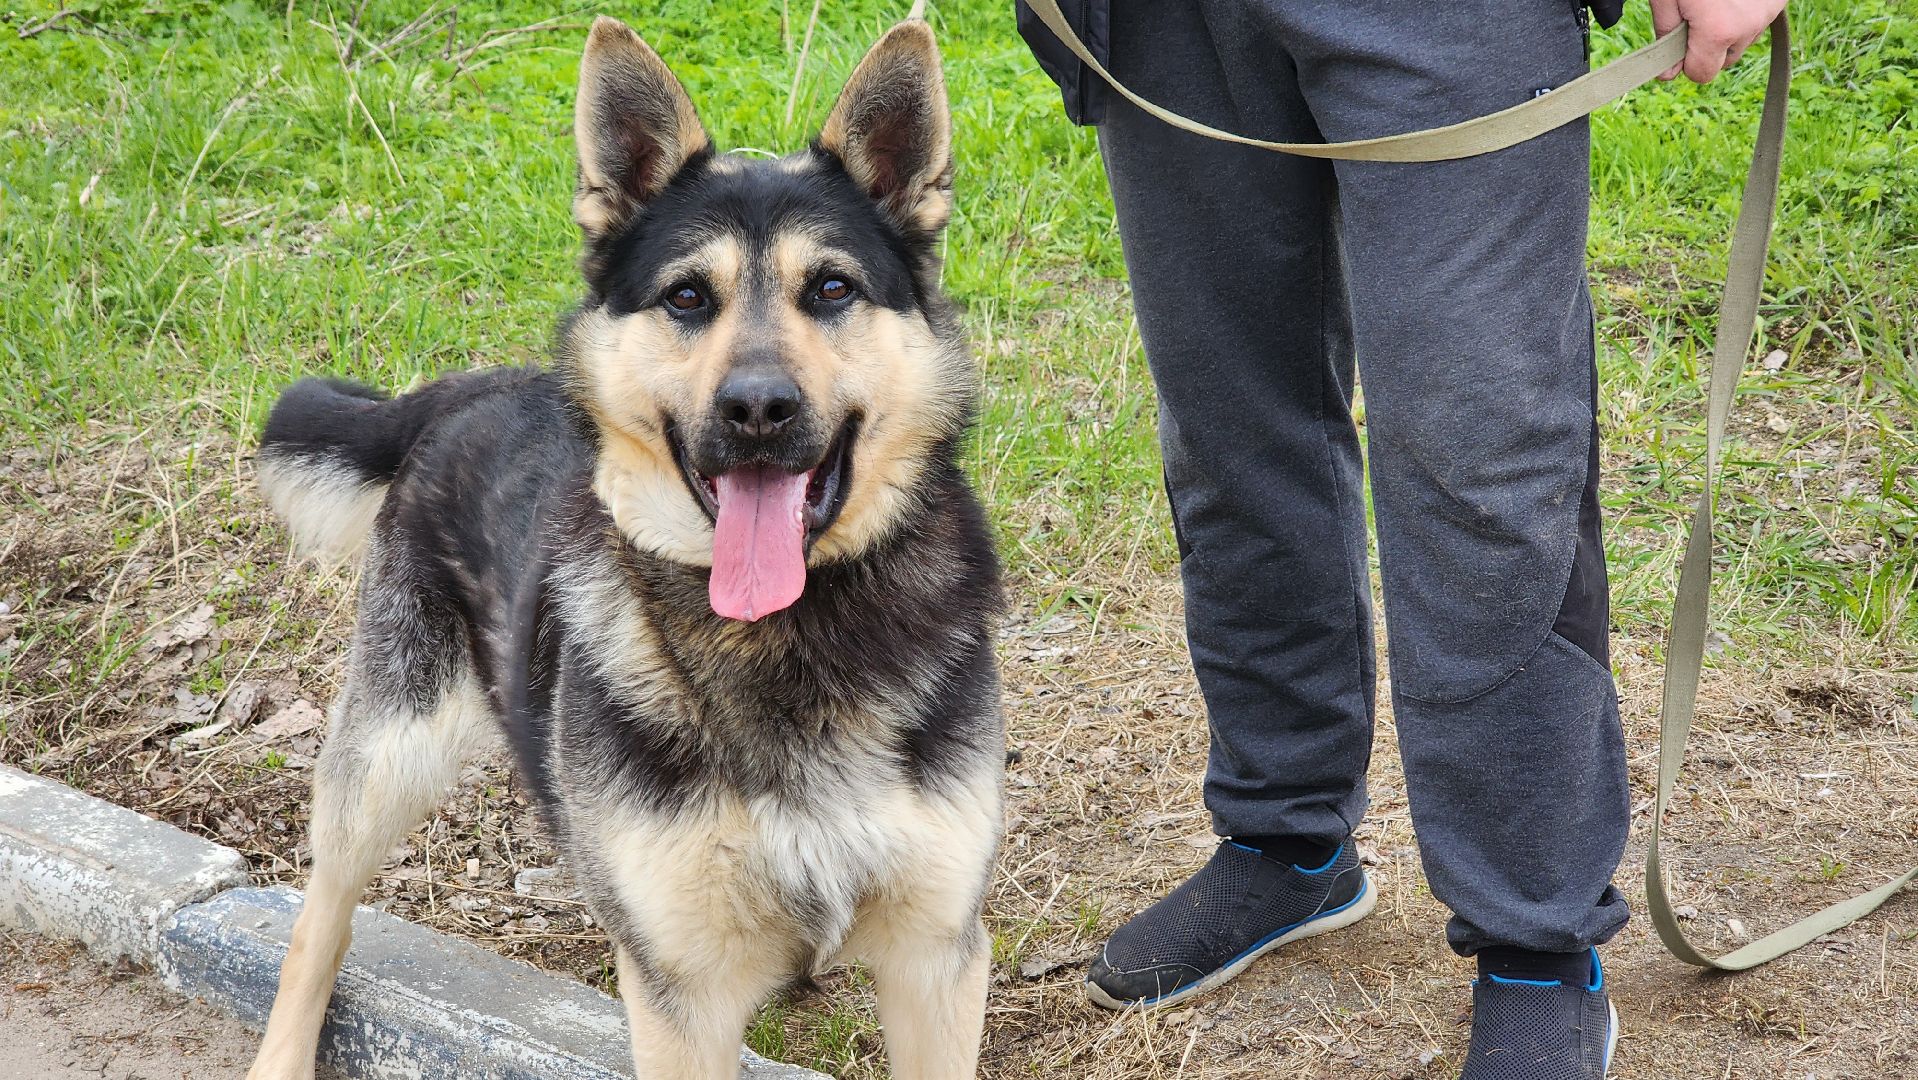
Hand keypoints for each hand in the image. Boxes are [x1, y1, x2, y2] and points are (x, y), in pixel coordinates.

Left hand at [1650, 0, 1786, 83]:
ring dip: (1730, 30)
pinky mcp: (1780, 1)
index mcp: (1717, 32)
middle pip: (1725, 59)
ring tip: (1716, 2)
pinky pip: (1758, 21)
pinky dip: (1746, 14)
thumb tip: (1667, 74)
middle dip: (1709, 46)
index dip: (1686, 62)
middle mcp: (1748, 27)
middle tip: (1697, 16)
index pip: (1701, 75)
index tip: (1679, 41)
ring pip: (1743, 40)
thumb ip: (1665, 36)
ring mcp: (1769, 12)